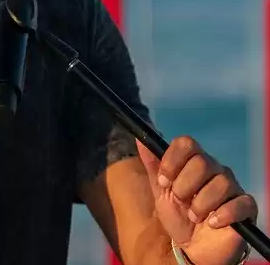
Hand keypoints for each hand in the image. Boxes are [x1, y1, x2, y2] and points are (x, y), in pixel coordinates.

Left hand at [137, 136, 256, 264]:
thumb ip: (152, 166)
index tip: (163, 181)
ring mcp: (232, 188)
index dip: (172, 161)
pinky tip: (212, 223)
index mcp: (193, 162)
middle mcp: (215, 170)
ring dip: (201, 203)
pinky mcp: (246, 208)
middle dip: (184, 185)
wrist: (191, 248)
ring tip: (193, 216)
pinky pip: (241, 203)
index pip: (186, 143)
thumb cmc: (177, 216)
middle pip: (202, 162)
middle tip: (180, 200)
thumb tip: (139, 139)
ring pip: (221, 183)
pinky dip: (224, 214)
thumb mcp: (160, 191)